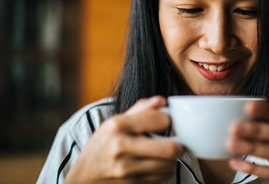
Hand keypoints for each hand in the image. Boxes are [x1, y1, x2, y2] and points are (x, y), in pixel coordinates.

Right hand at [65, 96, 183, 183]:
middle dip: (178, 145)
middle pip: (171, 148)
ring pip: (169, 165)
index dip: (168, 120)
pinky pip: (162, 178)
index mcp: (117, 126)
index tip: (164, 122)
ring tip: (162, 155)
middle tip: (175, 142)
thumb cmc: (101, 146)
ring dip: (171, 160)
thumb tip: (162, 100)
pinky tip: (154, 166)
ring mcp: (126, 170)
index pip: (161, 119)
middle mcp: (121, 147)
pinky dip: (163, 172)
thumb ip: (140, 109)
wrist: (82, 178)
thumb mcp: (113, 123)